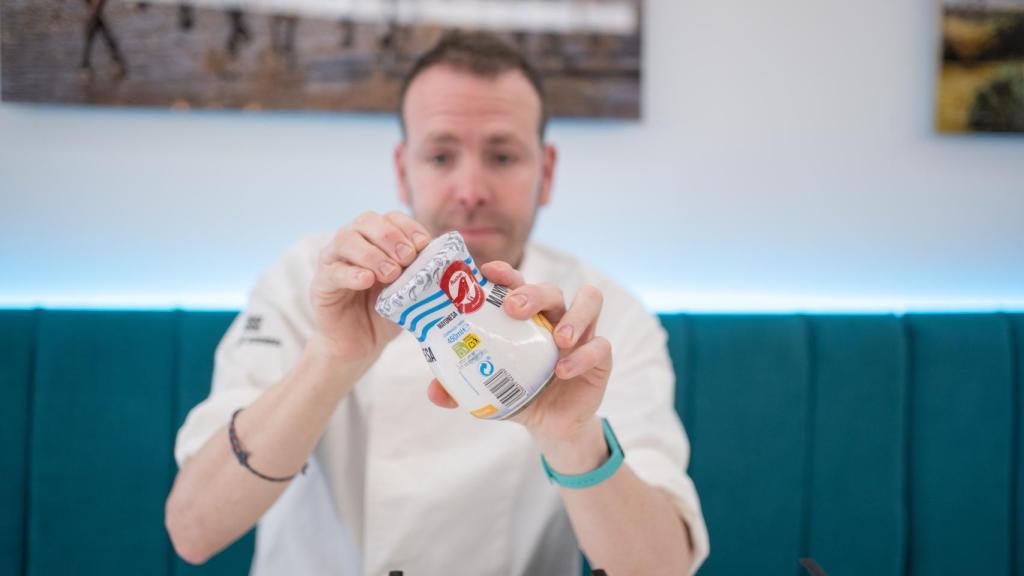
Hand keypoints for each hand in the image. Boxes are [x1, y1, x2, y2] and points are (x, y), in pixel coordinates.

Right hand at [310, 211, 431, 366]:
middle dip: (390, 236)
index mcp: (375, 239)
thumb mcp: (408, 289)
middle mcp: (352, 243)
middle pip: (366, 221)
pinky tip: (367, 281)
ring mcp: (333, 261)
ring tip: (390, 274)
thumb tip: (443, 260)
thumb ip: (420, 272)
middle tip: (408, 258)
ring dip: (372, 253)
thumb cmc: (386, 312)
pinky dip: (352, 273)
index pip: (390, 218)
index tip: (423, 244)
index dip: (408, 227)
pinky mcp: (321, 284)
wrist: (361, 344)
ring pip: (345, 240)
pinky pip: (333, 272)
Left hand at [426, 261, 611, 446]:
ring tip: (559, 339)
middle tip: (514, 309)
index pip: (517, 283)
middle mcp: (554, 317)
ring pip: (589, 300)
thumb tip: (434, 392)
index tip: (488, 272)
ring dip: (574, 315)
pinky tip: (564, 371)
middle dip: (533, 293)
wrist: (551, 425)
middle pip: (551, 289)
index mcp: (525, 316)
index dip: (505, 273)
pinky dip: (583, 356)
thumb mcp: (485, 391)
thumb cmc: (517, 393)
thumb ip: (458, 388)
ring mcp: (581, 333)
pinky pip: (601, 346)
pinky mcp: (600, 356)